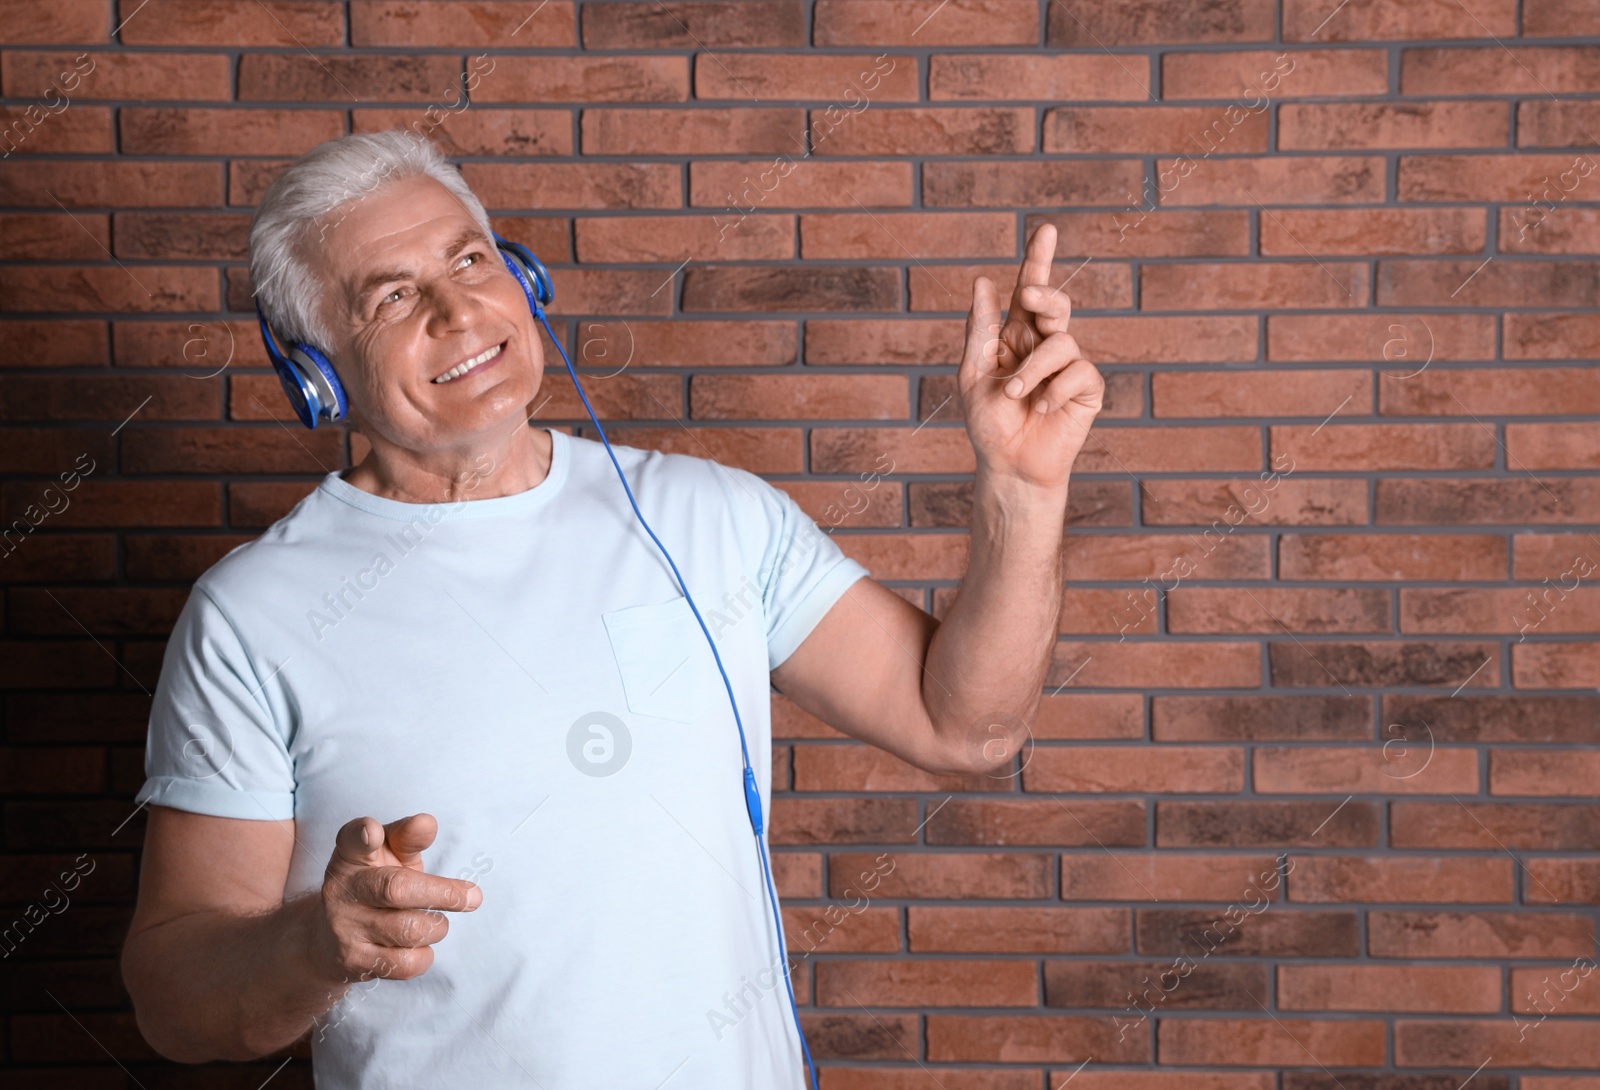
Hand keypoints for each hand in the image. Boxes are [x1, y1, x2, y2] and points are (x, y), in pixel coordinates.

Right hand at [313, 813, 481, 985]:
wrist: (327, 940)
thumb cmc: (373, 885)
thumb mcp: (387, 855)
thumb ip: (407, 838)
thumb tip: (427, 822)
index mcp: (350, 855)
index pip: (353, 839)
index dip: (363, 834)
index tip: (372, 832)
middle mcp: (342, 890)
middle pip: (397, 889)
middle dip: (443, 893)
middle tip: (474, 897)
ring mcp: (345, 928)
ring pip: (409, 930)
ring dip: (437, 926)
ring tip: (437, 922)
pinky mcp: (354, 963)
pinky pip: (406, 963)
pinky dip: (425, 955)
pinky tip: (420, 946)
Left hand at [958, 222, 1104, 491]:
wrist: (1008, 465)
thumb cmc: (987, 423)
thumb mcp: (973, 374)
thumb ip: (979, 329)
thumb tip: (983, 280)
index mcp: (1016, 336)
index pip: (1030, 291)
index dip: (1039, 260)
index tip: (1046, 229)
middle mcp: (1044, 345)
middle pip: (1055, 303)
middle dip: (1044, 293)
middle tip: (1028, 297)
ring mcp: (1068, 366)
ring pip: (1063, 341)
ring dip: (1034, 367)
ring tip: (1016, 394)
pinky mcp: (1086, 390)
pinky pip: (1080, 372)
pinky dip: (1057, 389)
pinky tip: (1042, 408)